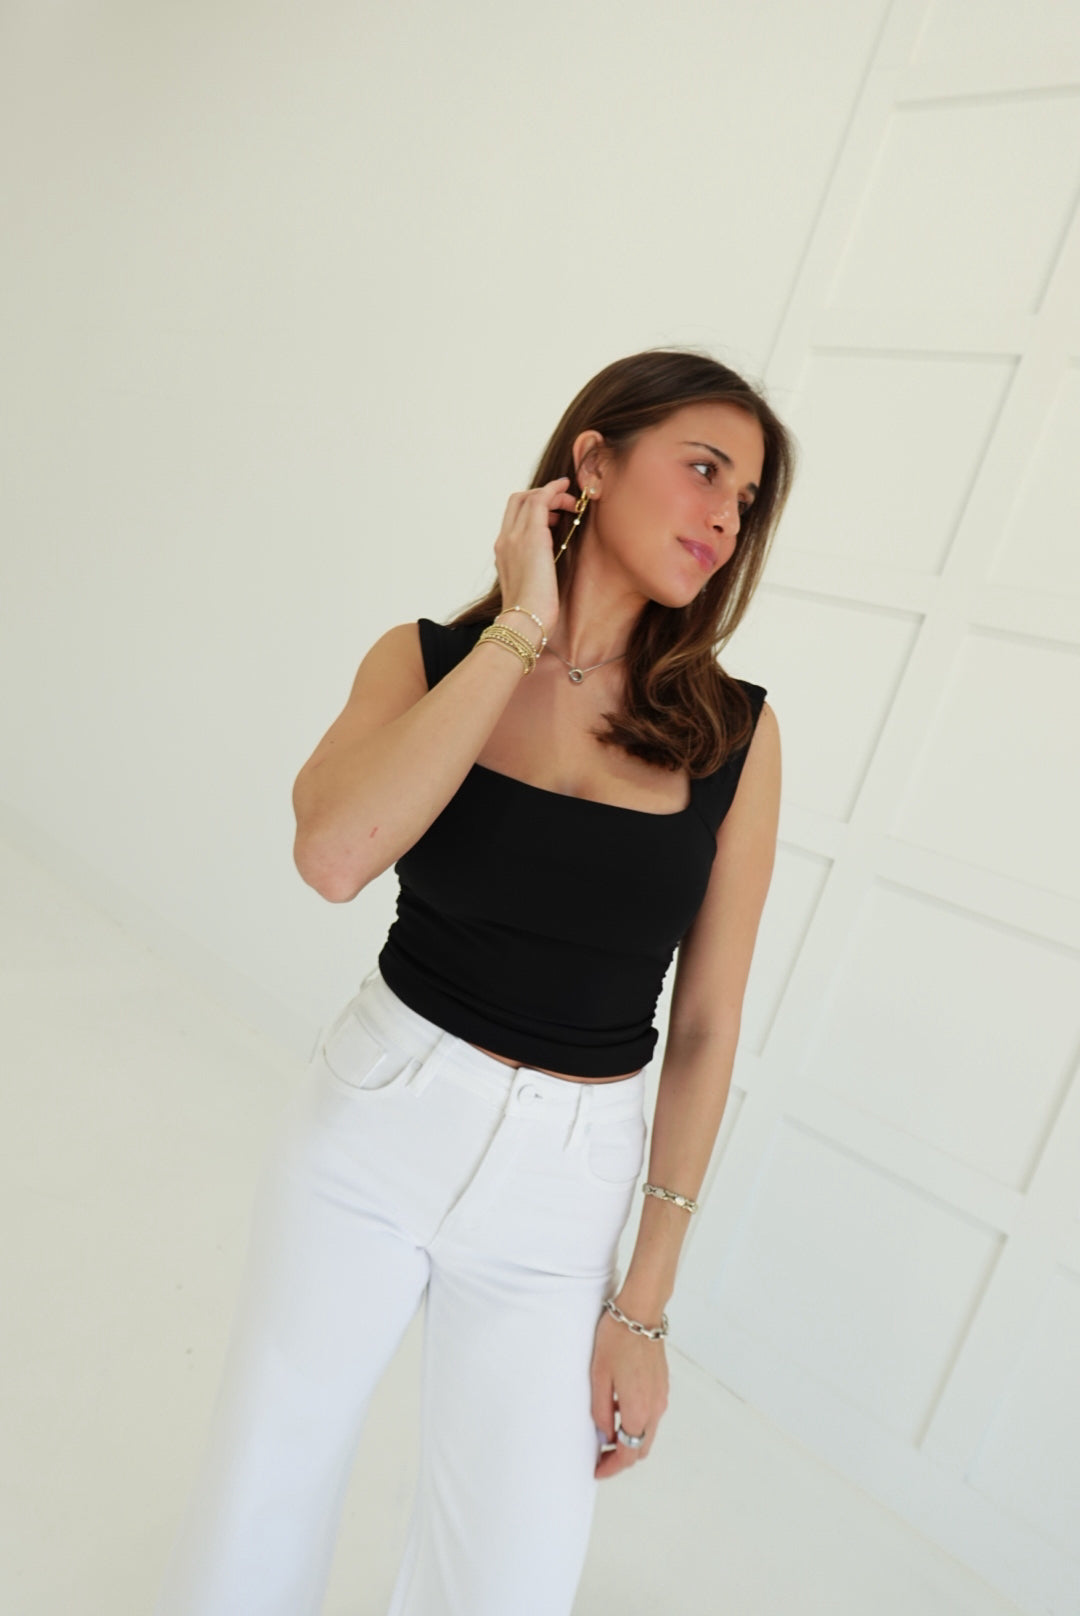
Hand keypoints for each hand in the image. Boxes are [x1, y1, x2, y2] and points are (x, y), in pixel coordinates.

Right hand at [493, 476, 577, 641]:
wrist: (524, 623)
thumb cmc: (530, 615)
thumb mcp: (529, 588)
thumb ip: (534, 572)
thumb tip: (545, 571)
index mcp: (503, 553)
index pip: (513, 518)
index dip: (533, 508)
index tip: (553, 514)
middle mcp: (505, 540)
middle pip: (517, 501)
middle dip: (541, 495)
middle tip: (563, 504)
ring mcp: (515, 536)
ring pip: (529, 497)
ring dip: (552, 494)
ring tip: (571, 504)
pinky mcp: (532, 536)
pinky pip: (540, 499)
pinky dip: (554, 491)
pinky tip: (568, 493)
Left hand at [590, 1307, 668, 1479]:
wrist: (641, 1312)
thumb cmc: (617, 1340)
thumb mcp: (599, 1376)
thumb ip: (602, 1411)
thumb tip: (605, 1436)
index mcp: (639, 1410)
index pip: (628, 1454)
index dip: (611, 1467)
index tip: (596, 1470)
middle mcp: (655, 1408)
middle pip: (641, 1449)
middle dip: (621, 1458)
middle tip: (599, 1457)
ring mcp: (661, 1396)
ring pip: (647, 1432)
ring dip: (629, 1440)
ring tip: (605, 1434)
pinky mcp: (661, 1384)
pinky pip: (650, 1415)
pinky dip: (636, 1423)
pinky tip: (618, 1409)